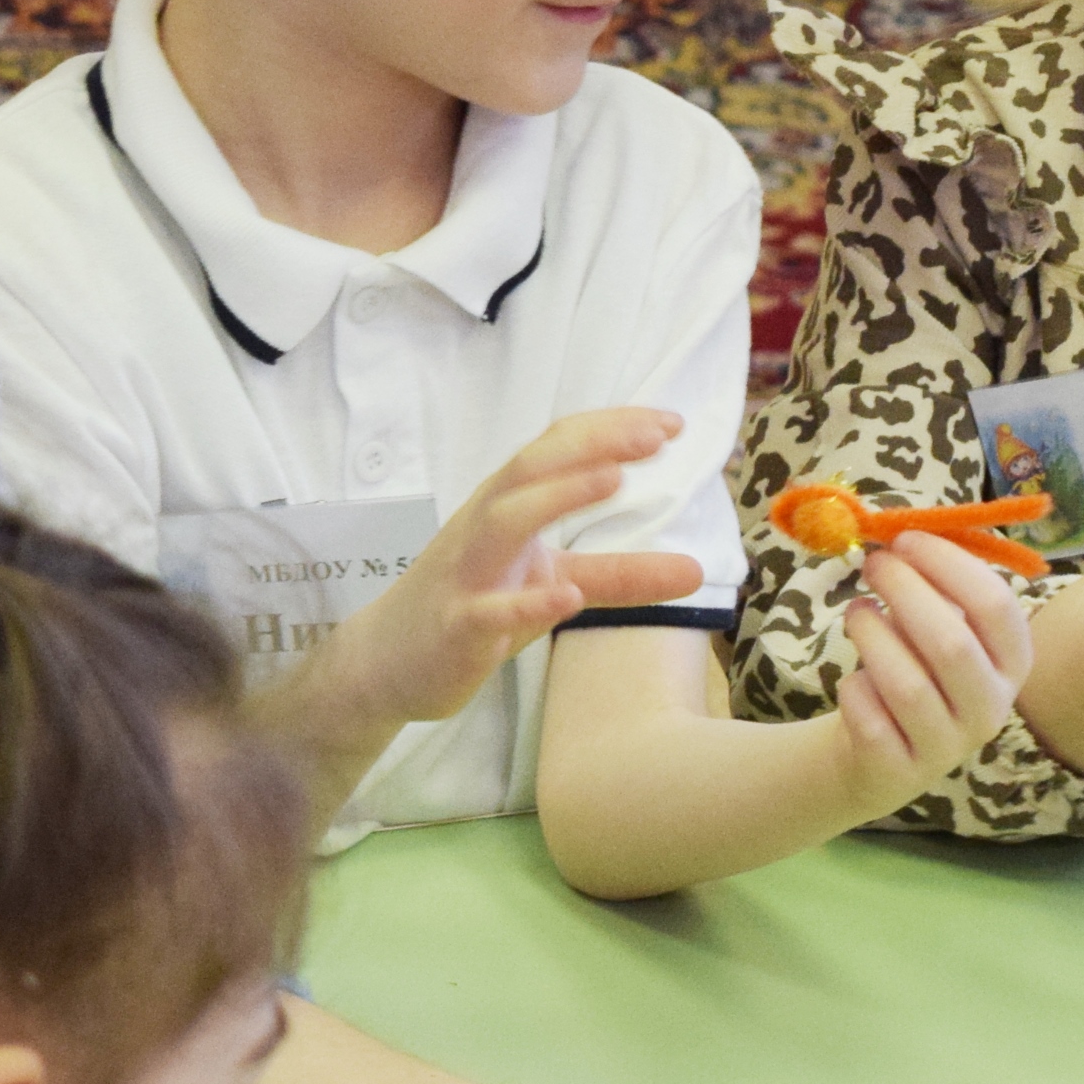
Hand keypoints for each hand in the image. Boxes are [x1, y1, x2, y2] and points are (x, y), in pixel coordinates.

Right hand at [334, 409, 706, 734]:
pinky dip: (526, 602)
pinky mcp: (456, 629)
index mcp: (507, 505)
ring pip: (502, 521)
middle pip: (531, 469)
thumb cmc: (475, 605)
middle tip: (655, 435)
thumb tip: (696, 570)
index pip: (557, 449)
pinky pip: (486, 611)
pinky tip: (566, 598)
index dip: (611, 429)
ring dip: (557, 496)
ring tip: (614, 480)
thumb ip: (620, 575)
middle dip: (592, 444)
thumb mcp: (554, 585)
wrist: (387, 661)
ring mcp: (466, 576)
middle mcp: (483, 527)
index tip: (671, 423)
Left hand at [835, 534, 1033, 796]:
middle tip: (872, 563)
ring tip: (856, 613)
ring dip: (872, 635)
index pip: (996, 606)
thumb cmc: (913, 668)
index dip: (948, 564)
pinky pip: (871, 720)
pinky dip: (854, 687)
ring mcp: (949, 747)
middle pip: (952, 644)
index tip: (905, 538)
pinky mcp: (902, 772)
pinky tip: (854, 679)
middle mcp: (991, 709)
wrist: (878, 753)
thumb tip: (898, 531)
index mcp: (1013, 662)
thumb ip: (932, 583)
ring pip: (908, 685)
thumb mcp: (936, 625)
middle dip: (904, 591)